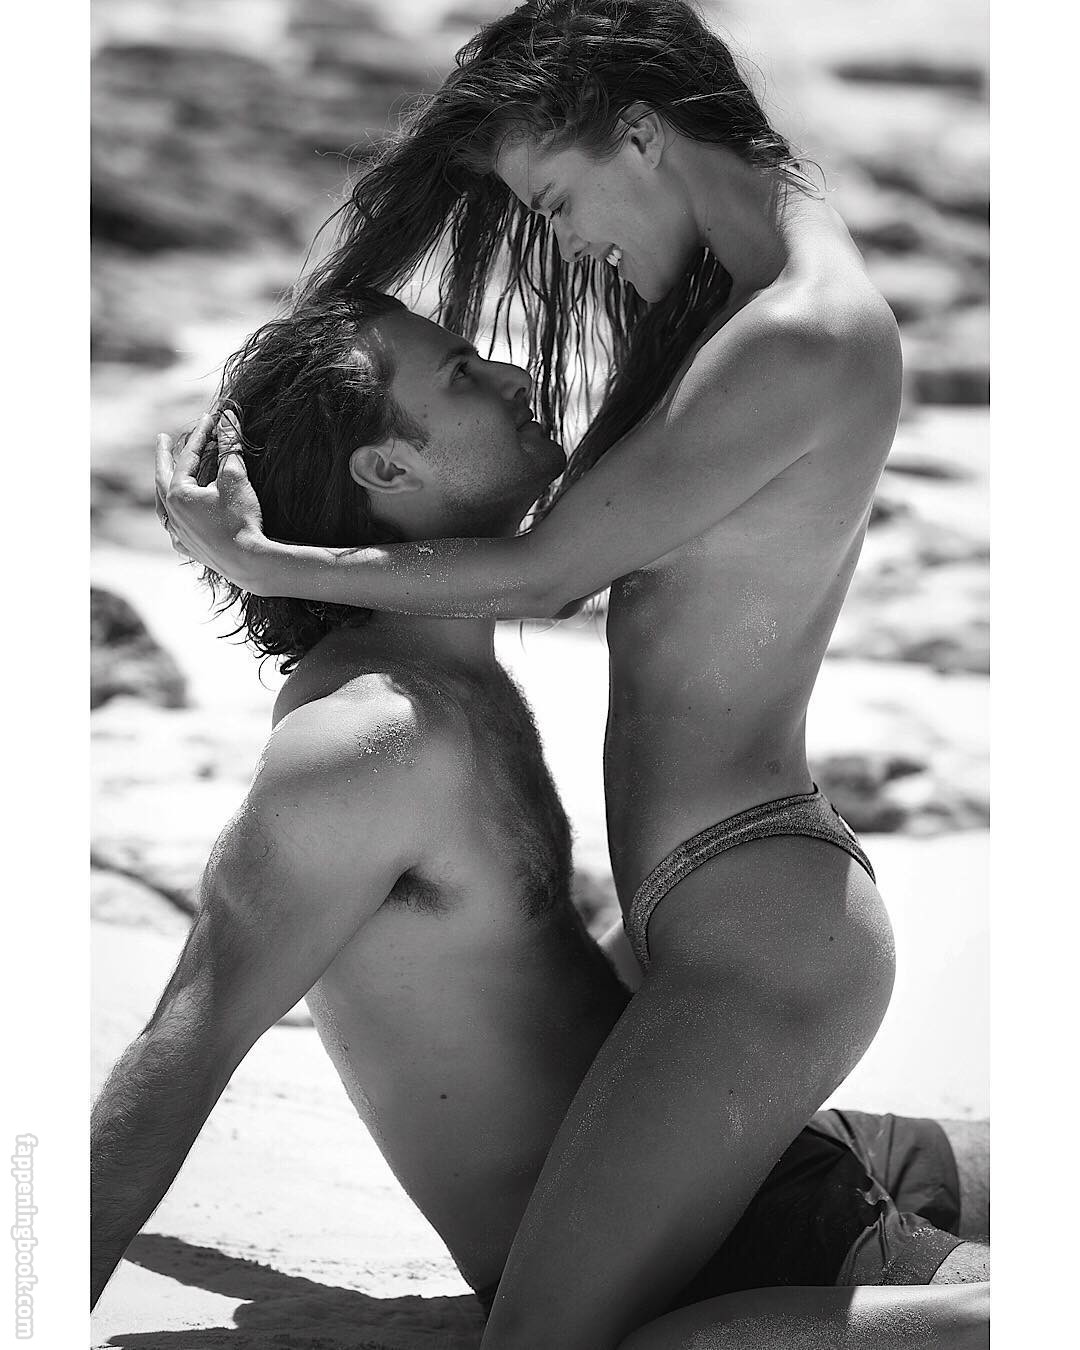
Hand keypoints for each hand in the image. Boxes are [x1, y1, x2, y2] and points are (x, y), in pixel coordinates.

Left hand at [155, 408, 272, 593]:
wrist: (249, 562)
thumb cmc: (241, 519)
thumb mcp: (235, 478)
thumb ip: (229, 445)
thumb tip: (228, 417)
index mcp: (178, 493)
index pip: (188, 457)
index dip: (201, 435)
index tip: (210, 418)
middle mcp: (171, 513)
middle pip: (163, 478)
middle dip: (165, 457)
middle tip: (164, 440)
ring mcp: (178, 533)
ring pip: (164, 505)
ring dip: (165, 487)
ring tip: (165, 477)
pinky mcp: (188, 549)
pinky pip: (174, 530)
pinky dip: (173, 519)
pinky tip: (175, 520)